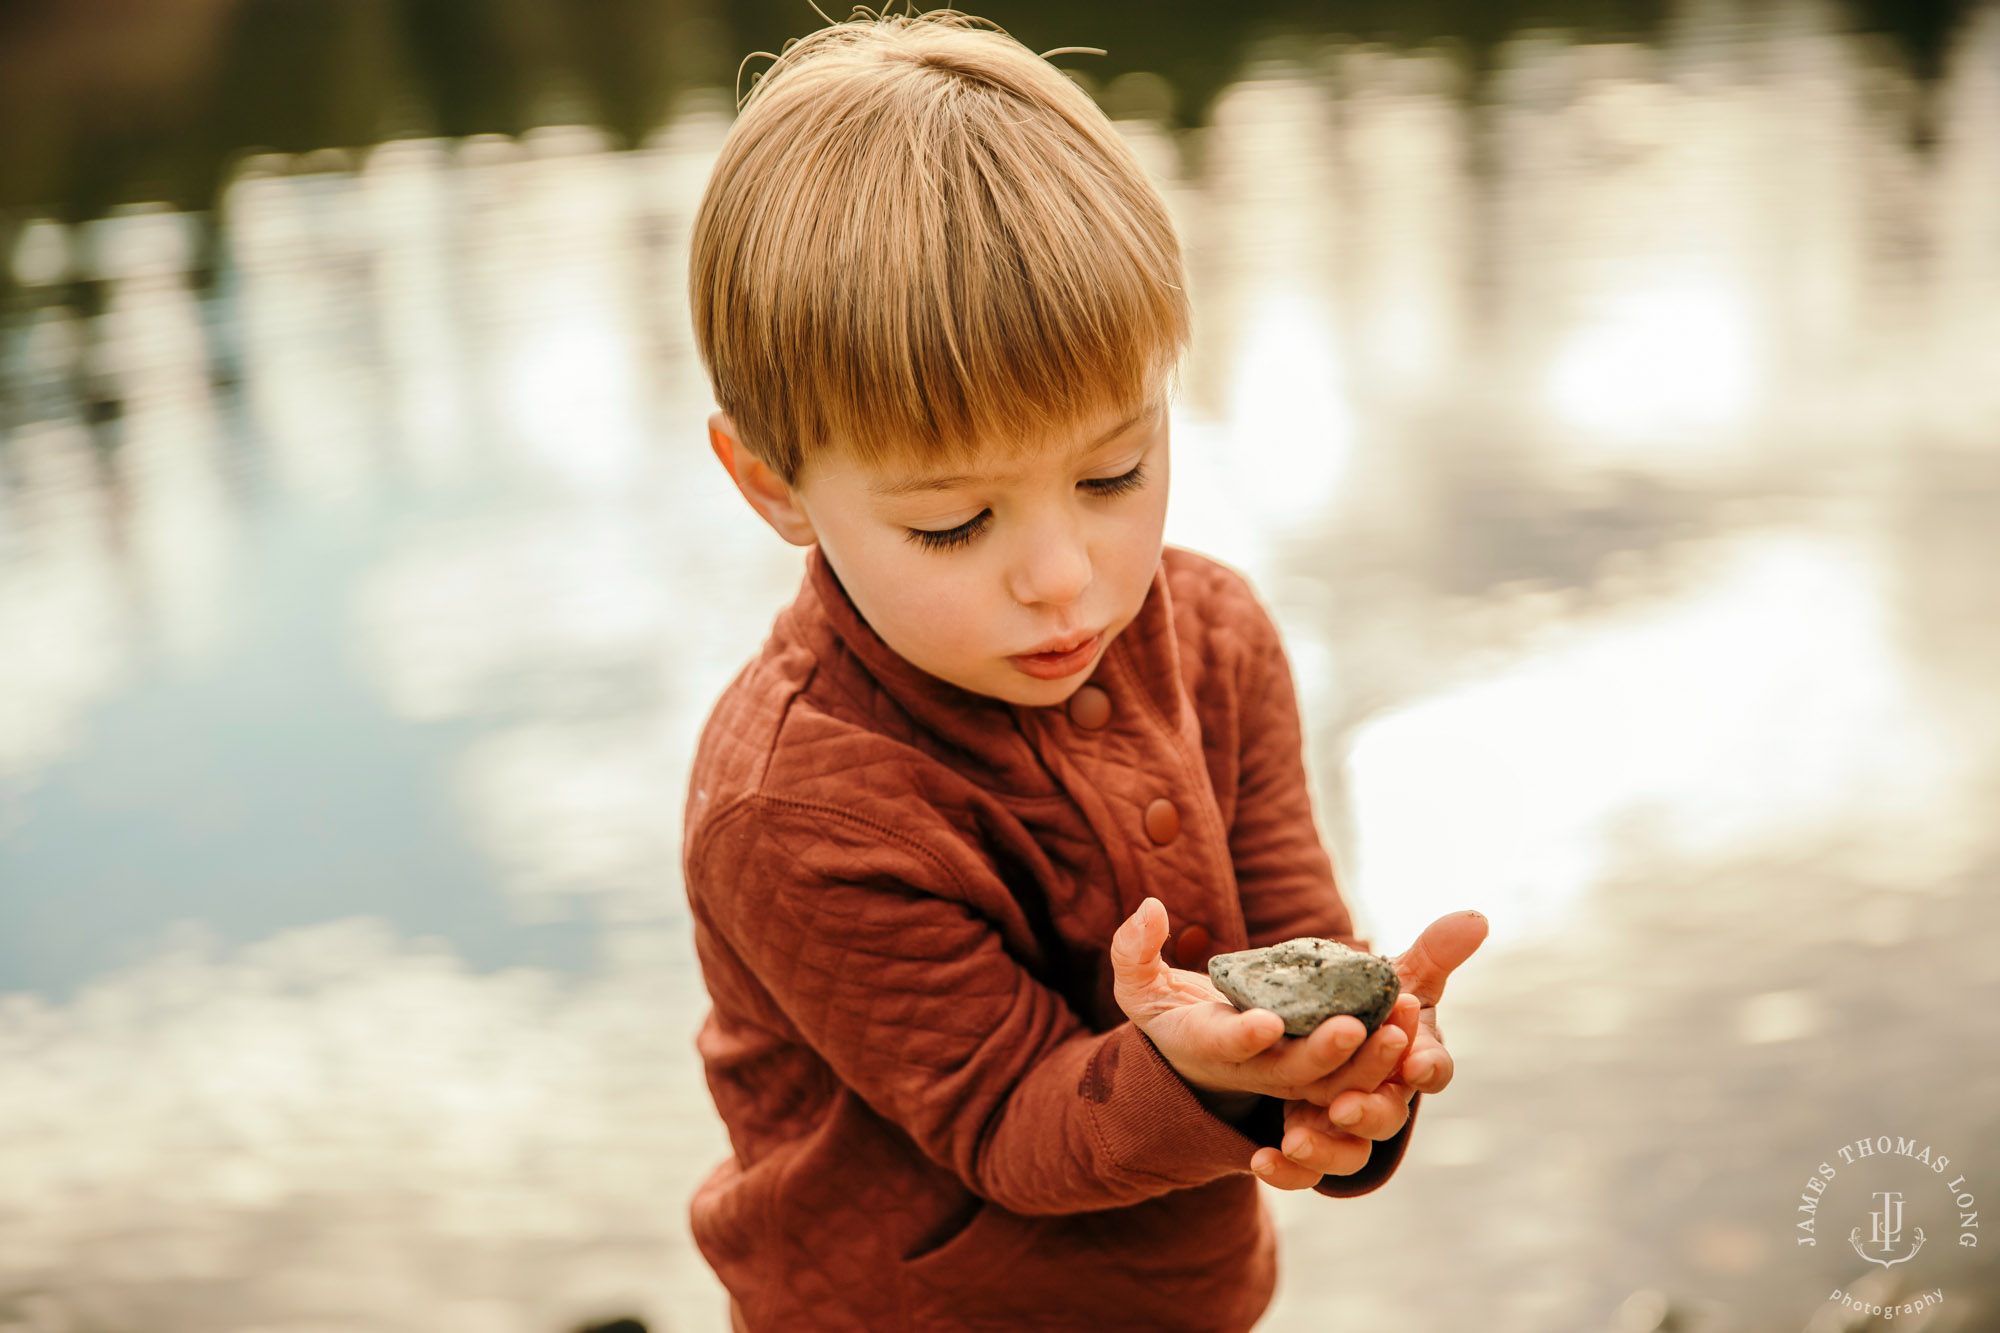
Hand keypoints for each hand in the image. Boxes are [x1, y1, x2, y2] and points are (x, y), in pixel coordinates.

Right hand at [1110, 898, 1417, 1106]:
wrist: (1202, 1056)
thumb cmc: (1171, 1013)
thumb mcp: (1139, 987)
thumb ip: (1133, 950)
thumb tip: (1150, 908)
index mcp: (1206, 1046)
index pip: (1223, 1045)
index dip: (1243, 1038)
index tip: (1265, 1022)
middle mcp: (1254, 1069)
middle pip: (1292, 1073)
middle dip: (1324, 1052)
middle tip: (1355, 1025)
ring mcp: (1293, 1075)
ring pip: (1337, 1081)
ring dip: (1371, 1058)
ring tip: (1402, 1015)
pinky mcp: (1325, 1072)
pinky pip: (1359, 1076)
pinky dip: (1385, 1058)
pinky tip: (1412, 1015)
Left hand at [1249, 909, 1487, 1189]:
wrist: (1306, 1030)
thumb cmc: (1366, 1005)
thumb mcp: (1395, 977)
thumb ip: (1432, 953)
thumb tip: (1477, 918)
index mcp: (1408, 1058)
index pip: (1432, 1069)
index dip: (1428, 1068)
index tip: (1418, 1062)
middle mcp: (1379, 1095)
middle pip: (1387, 1116)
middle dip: (1371, 1110)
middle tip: (1347, 1105)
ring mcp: (1339, 1121)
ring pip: (1346, 1152)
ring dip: (1325, 1148)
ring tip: (1296, 1138)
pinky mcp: (1303, 1137)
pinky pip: (1299, 1170)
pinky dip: (1285, 1172)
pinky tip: (1261, 1161)